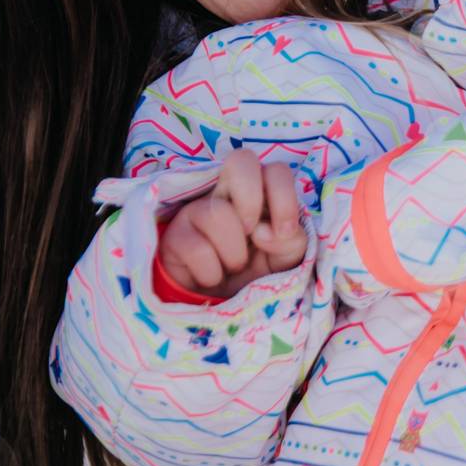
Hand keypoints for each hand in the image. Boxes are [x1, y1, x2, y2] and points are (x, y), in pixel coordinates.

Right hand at [156, 154, 307, 299]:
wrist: (217, 305)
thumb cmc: (254, 273)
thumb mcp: (284, 261)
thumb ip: (292, 242)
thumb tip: (264, 231)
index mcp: (260, 194)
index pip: (276, 171)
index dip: (283, 196)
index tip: (283, 231)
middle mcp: (227, 193)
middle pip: (241, 161)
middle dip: (251, 200)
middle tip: (252, 234)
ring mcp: (196, 210)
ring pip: (217, 213)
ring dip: (234, 254)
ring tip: (230, 266)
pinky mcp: (173, 235)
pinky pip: (197, 249)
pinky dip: (211, 273)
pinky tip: (210, 276)